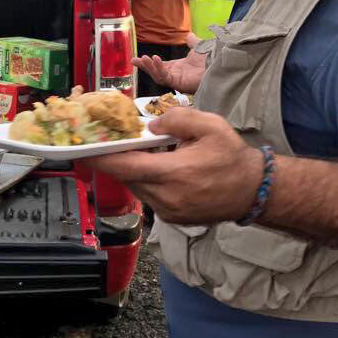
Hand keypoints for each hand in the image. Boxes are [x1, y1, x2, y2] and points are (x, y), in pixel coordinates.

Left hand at [83, 108, 261, 224]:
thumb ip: (178, 119)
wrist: (253, 191)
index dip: (102, 158)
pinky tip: (154, 168)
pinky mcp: (171, 219)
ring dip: (132, 171)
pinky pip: (148, 197)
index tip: (83, 149)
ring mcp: (168, 212)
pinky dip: (145, 182)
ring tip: (135, 152)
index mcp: (174, 174)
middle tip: (107, 142)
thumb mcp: (210, 126)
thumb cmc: (231, 156)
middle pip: (127, 177)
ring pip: (136, 188)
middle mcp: (166, 197)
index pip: (126, 166)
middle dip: (116, 160)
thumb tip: (151, 126)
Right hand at [133, 33, 205, 93]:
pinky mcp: (179, 84)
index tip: (138, 58)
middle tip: (135, 60)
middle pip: (156, 73)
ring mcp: (177, 80)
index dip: (149, 62)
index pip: (160, 66)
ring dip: (150, 67)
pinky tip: (155, 59)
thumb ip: (192, 42)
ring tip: (143, 59)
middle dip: (145, 67)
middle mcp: (176, 75)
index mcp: (178, 68)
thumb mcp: (198, 47)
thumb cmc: (211, 58)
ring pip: (158, 76)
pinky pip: (165, 77)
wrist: (218, 62)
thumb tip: (188, 35)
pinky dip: (159, 69)